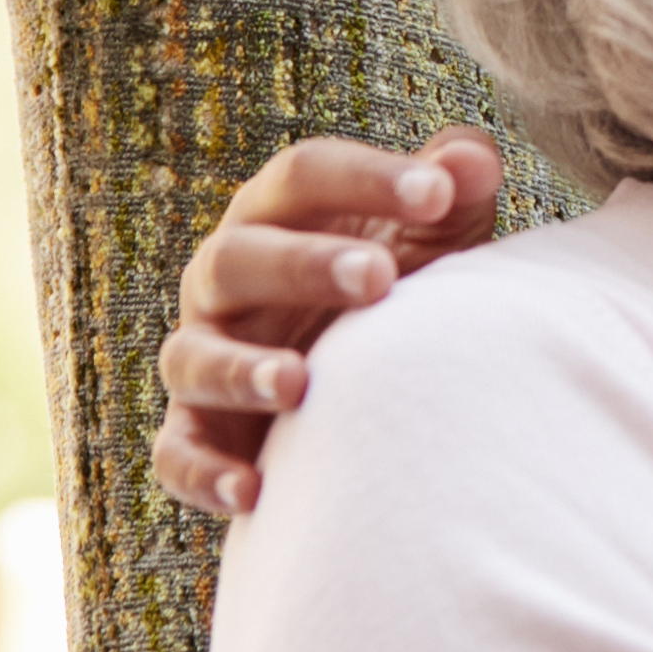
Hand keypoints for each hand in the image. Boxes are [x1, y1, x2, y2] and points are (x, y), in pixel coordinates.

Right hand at [150, 129, 502, 516]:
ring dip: (239, 369)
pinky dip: (203, 474)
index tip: (437, 193)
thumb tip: (474, 160)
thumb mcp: (430, 235)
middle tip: (379, 277)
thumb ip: (450, 189)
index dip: (366, 179)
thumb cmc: (396, 286)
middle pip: (240, 258)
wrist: (364, 380)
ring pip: (194, 356)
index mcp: (277, 215)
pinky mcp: (199, 433)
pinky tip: (251, 491)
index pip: (303, 176)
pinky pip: (178, 455)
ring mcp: (204, 355)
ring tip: (298, 383)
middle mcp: (224, 279)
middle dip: (304, 265)